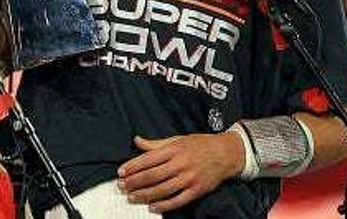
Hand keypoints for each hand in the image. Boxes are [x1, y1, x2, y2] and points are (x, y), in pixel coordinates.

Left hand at [117, 133, 244, 212]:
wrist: (226, 153)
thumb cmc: (200, 145)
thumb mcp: (177, 139)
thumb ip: (156, 143)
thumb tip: (137, 140)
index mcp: (174, 149)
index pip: (148, 159)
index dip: (132, 166)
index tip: (121, 172)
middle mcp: (181, 163)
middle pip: (152, 175)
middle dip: (134, 182)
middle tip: (122, 186)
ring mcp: (189, 178)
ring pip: (162, 189)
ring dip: (145, 195)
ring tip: (132, 197)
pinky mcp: (197, 190)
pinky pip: (177, 200)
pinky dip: (164, 205)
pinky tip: (152, 207)